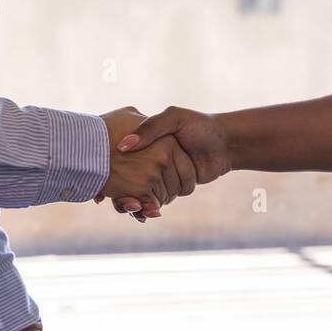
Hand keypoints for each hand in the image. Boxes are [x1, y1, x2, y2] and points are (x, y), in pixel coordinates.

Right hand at [95, 107, 230, 219]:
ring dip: (136, 203)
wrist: (228, 144)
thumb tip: (124, 145)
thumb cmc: (201, 126)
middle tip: (110, 201)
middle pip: (129, 181)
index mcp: (148, 141)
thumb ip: (150, 128)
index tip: (103, 185)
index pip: (123, 160)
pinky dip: (152, 206)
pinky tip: (147, 212)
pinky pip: (159, 200)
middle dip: (121, 193)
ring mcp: (164, 173)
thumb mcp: (174, 119)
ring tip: (131, 208)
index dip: (112, 172)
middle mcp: (153, 158)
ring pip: (143, 193)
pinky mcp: (175, 186)